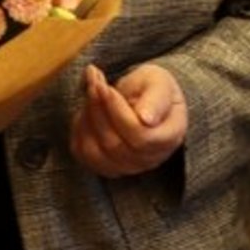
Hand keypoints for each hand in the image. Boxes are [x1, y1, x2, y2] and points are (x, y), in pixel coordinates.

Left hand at [70, 62, 184, 177]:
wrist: (141, 98)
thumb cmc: (152, 88)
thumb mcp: (159, 83)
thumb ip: (156, 98)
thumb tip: (146, 119)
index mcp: (170, 136)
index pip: (141, 136)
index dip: (118, 113)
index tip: (106, 88)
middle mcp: (150, 158)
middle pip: (115, 145)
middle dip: (99, 110)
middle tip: (94, 83)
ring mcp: (128, 167)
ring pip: (95, 152)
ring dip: (86, 118)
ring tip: (91, 91)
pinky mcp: (105, 166)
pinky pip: (83, 154)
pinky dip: (79, 128)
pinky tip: (87, 109)